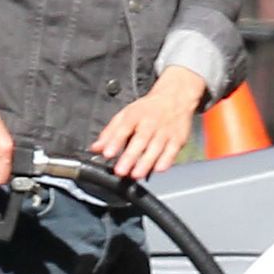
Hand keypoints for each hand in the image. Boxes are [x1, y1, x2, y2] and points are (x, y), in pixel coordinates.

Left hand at [90, 67, 205, 178]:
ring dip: (146, 163)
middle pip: (140, 140)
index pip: (123, 128)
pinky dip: (165, 161)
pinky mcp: (178, 139)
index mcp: (135, 115)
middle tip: (120, 171)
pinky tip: (157, 170)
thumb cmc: (147, 109)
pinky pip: (172, 151)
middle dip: (130, 157)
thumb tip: (95, 148)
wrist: (175, 97)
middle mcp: (151, 122)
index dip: (115, 142)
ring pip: (156, 148)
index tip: (108, 154)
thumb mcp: (125, 115)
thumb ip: (110, 133)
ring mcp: (166, 131)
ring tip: (135, 175)